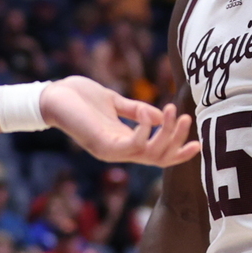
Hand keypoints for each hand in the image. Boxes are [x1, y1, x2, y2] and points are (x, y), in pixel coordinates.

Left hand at [41, 76, 199, 167]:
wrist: (52, 95)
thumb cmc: (79, 96)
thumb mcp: (115, 101)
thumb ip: (137, 110)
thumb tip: (162, 117)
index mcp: (123, 142)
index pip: (156, 155)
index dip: (178, 152)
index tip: (199, 143)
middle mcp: (118, 151)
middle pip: (158, 158)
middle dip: (177, 140)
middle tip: (187, 117)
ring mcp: (110, 151)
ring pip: (149, 154)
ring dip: (166, 134)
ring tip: (174, 110)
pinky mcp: (102, 145)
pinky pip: (132, 146)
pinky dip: (145, 131)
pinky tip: (150, 112)